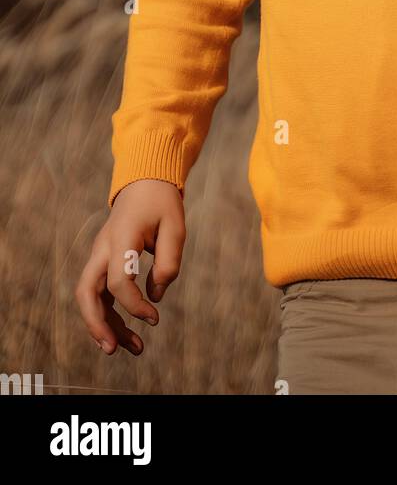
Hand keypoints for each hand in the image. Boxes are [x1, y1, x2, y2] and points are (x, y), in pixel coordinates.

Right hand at [75, 179, 185, 356]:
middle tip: (113, 350)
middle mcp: (103, 248)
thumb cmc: (161, 203)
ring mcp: (100, 255)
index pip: (118, 280)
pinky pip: (100, 293)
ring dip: (105, 325)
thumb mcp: (176, 227)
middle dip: (96, 324)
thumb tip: (155, 296)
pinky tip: (127, 332)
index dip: (134, 304)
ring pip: (90, 297)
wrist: (144, 182)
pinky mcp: (104, 262)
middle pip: (86, 292)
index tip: (154, 318)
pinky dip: (110, 314)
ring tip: (133, 349)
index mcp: (120, 237)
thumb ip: (168, 262)